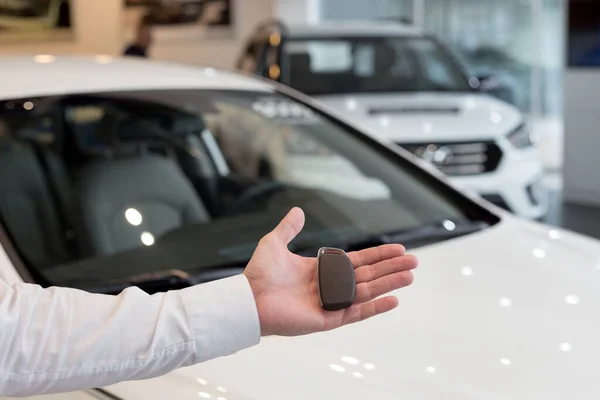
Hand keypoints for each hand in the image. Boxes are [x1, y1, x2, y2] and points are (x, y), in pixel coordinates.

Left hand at [244, 207, 417, 335]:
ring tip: (410, 276)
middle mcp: (329, 287)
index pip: (358, 261)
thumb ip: (289, 228)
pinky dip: (375, 307)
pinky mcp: (327, 319)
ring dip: (389, 284)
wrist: (248, 298)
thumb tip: (298, 211)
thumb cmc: (259, 274)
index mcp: (321, 270)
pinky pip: (356, 313)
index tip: (398, 249)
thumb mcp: (275, 242)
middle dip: (391, 268)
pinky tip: (393, 300)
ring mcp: (330, 304)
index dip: (378, 255)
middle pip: (369, 276)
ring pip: (367, 292)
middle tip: (413, 262)